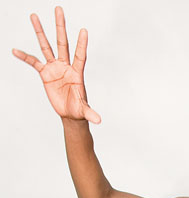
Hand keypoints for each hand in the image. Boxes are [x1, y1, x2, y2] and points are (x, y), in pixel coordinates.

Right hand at [12, 6, 100, 123]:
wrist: (70, 113)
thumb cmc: (79, 110)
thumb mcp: (84, 111)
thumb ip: (90, 114)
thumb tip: (98, 121)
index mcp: (77, 73)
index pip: (80, 55)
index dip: (82, 44)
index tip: (84, 30)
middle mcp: (66, 66)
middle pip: (63, 43)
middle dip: (60, 26)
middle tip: (59, 9)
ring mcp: (55, 68)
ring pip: (47, 46)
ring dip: (40, 31)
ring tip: (34, 16)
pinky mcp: (45, 74)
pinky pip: (33, 62)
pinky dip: (24, 56)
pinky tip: (15, 50)